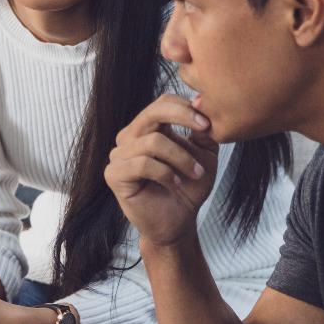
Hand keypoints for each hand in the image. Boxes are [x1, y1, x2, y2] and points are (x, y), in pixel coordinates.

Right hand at [105, 93, 218, 247]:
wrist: (178, 222)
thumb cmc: (189, 188)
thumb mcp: (204, 155)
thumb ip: (203, 131)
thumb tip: (201, 102)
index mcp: (148, 129)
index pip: (162, 103)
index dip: (186, 107)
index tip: (209, 123)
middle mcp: (130, 138)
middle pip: (152, 112)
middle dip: (183, 117)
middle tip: (205, 129)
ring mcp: (119, 156)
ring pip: (152, 141)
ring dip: (181, 157)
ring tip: (195, 173)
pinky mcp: (114, 175)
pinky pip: (142, 164)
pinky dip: (165, 173)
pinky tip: (175, 183)